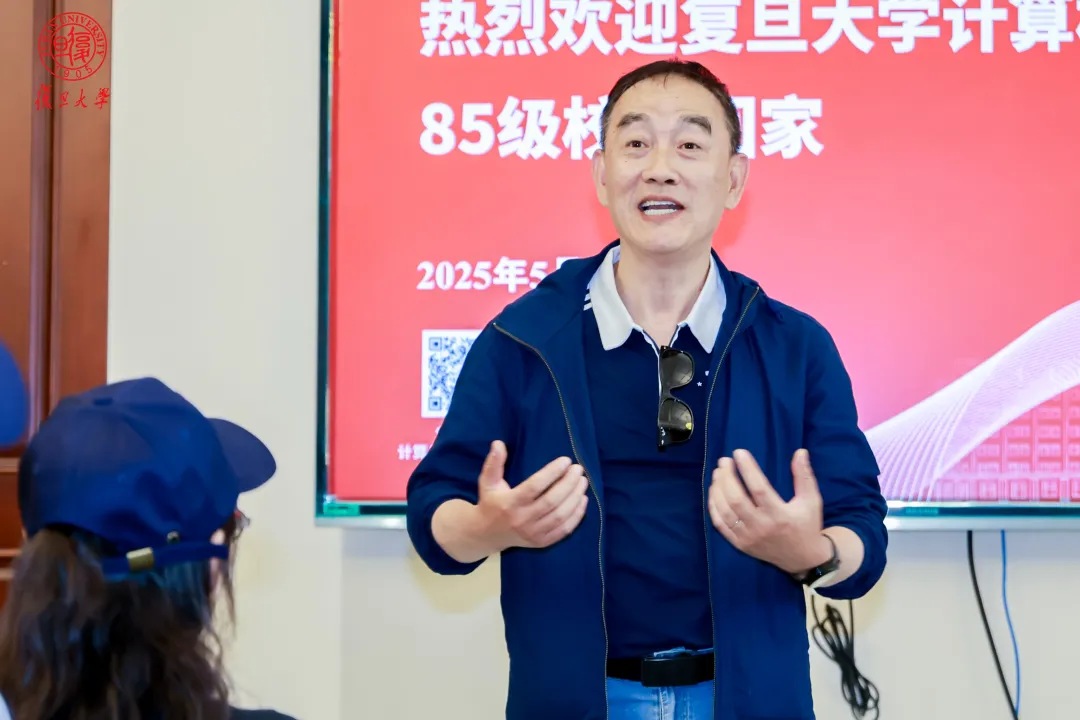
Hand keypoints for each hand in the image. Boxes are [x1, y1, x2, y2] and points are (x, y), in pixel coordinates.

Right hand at [470, 440, 588, 553]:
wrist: (486, 535)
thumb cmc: (490, 503)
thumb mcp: (487, 482)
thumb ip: (493, 463)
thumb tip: (498, 443)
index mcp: (510, 503)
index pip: (535, 486)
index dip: (552, 472)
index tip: (566, 460)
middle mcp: (522, 519)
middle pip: (551, 501)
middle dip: (569, 483)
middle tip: (578, 469)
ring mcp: (533, 533)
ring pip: (560, 516)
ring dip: (575, 498)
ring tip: (583, 482)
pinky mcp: (541, 542)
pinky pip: (563, 530)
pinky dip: (576, 516)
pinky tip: (582, 500)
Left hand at [707, 448, 831, 574]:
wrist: (803, 559)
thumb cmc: (807, 525)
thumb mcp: (811, 500)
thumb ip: (804, 476)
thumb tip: (800, 452)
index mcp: (780, 515)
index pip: (759, 488)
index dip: (747, 469)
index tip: (739, 452)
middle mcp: (762, 527)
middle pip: (736, 499)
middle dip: (727, 477)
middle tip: (724, 461)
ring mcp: (748, 537)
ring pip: (725, 511)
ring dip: (718, 489)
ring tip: (718, 472)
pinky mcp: (740, 544)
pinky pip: (720, 525)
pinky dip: (714, 507)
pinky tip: (714, 492)